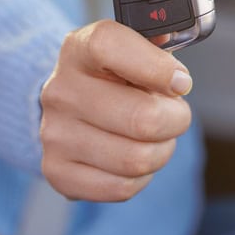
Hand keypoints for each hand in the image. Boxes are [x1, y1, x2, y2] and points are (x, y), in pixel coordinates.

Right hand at [39, 20, 192, 201]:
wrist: (72, 105)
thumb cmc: (115, 76)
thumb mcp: (134, 48)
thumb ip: (159, 48)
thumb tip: (178, 77)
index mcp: (80, 49)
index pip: (111, 47)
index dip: (157, 67)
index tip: (180, 82)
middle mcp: (61, 90)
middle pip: (143, 119)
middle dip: (175, 120)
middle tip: (175, 115)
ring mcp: (55, 133)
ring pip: (137, 159)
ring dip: (161, 151)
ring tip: (155, 137)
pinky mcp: (57, 171)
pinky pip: (121, 187)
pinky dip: (140, 177)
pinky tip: (133, 156)